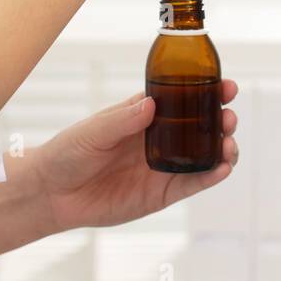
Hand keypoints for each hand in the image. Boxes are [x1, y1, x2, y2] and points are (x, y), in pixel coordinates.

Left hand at [28, 80, 240, 232]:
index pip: (183, 99)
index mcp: (145, 116)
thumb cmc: (68, 154)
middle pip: (202, 126)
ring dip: (223, 148)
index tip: (226, 86)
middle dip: (222, 119)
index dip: (207, 91)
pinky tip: (222, 169)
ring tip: (228, 144)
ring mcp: (164, 166)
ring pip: (204, 155)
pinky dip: (211, 176)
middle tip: (228, 118)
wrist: (52, 194)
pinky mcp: (162, 193)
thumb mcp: (92, 132)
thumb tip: (151, 105)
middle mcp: (160, 139)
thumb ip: (122, 121)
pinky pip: (192, 184)